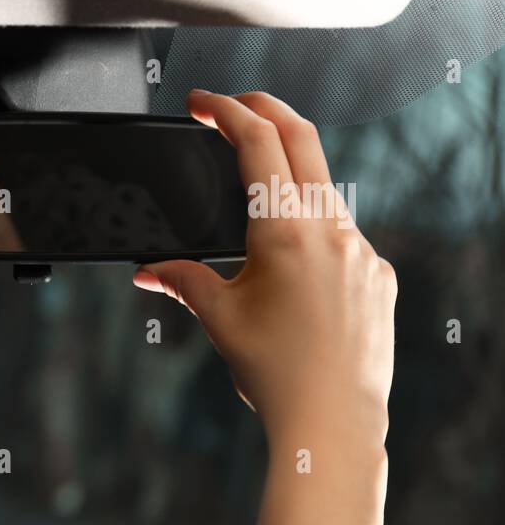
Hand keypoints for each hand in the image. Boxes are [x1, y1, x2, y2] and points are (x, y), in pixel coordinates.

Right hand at [131, 89, 396, 524]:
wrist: (332, 423)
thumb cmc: (275, 374)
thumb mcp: (219, 319)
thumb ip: (183, 280)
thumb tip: (148, 269)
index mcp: (286, 232)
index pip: (258, 144)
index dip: (228, 111)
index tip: (204, 101)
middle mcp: (332, 230)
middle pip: (303, 140)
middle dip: (265, 110)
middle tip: (233, 104)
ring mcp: (361, 250)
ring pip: (324, 188)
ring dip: (289, 174)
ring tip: (254, 190)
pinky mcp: (377, 275)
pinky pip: (342, 233)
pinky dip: (311, 226)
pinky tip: (289, 260)